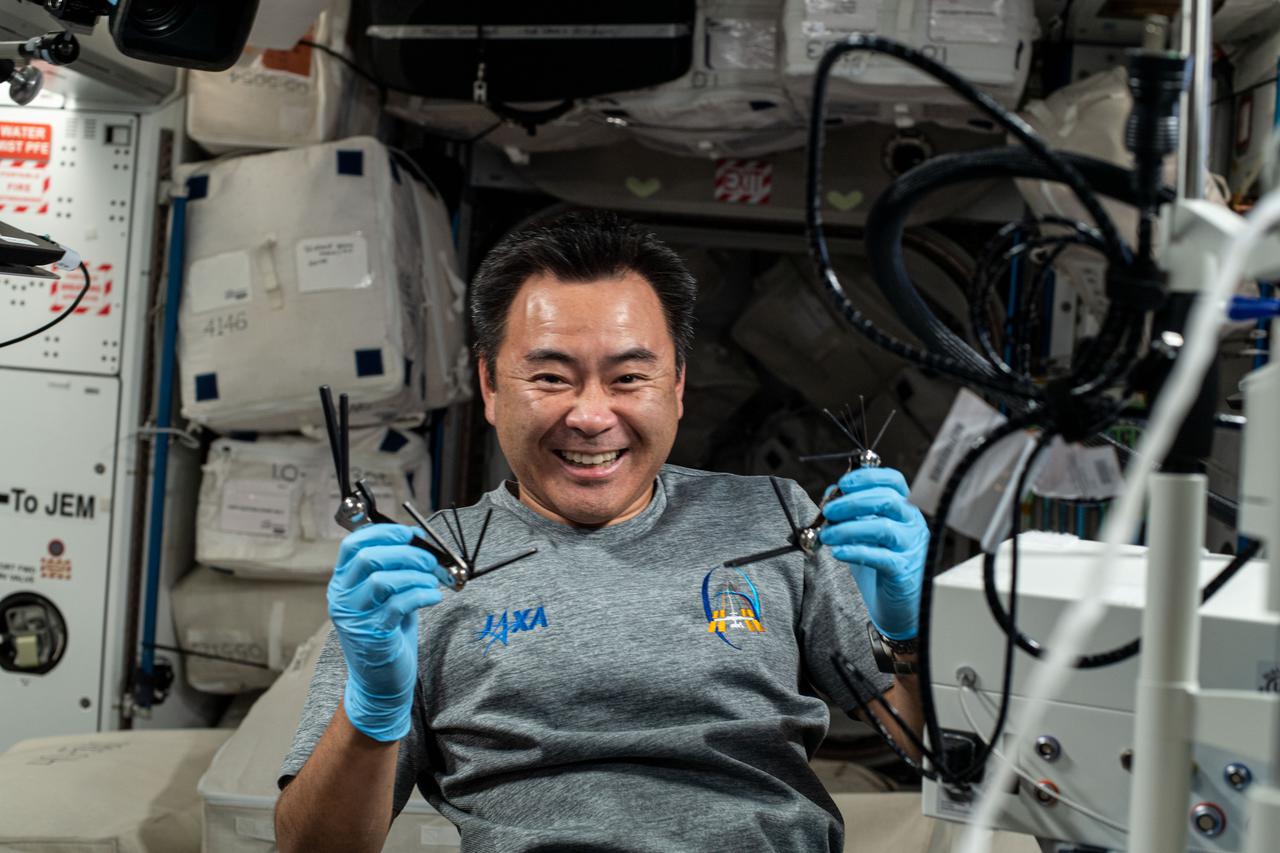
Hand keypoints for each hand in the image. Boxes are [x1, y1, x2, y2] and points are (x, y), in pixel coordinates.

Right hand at [328, 524, 445, 741]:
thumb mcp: (385, 597)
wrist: (380, 683)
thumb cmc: (387, 635)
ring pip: (382, 579)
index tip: (409, 533)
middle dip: (406, 553)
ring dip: (415, 575)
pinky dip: (422, 595)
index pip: (353, 544)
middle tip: (429, 559)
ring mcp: (354, 617)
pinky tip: (434, 597)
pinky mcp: (372, 635)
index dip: (383, 532)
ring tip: (432, 581)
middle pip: (368, 558)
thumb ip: (395, 570)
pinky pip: (398, 604)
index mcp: (342, 583)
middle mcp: (342, 598)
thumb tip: (419, 541)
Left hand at [819, 467, 927, 640]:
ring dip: (849, 528)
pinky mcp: (904, 570)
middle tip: (828, 511)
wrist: (895, 605)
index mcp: (903, 509)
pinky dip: (856, 551)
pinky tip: (838, 552)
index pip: (894, 481)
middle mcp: (912, 524)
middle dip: (852, 502)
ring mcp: (911, 547)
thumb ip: (849, 513)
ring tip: (826, 535)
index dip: (869, 477)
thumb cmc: (879, 565)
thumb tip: (831, 493)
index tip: (843, 483)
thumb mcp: (862, 533)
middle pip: (887, 500)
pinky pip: (880, 557)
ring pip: (883, 527)